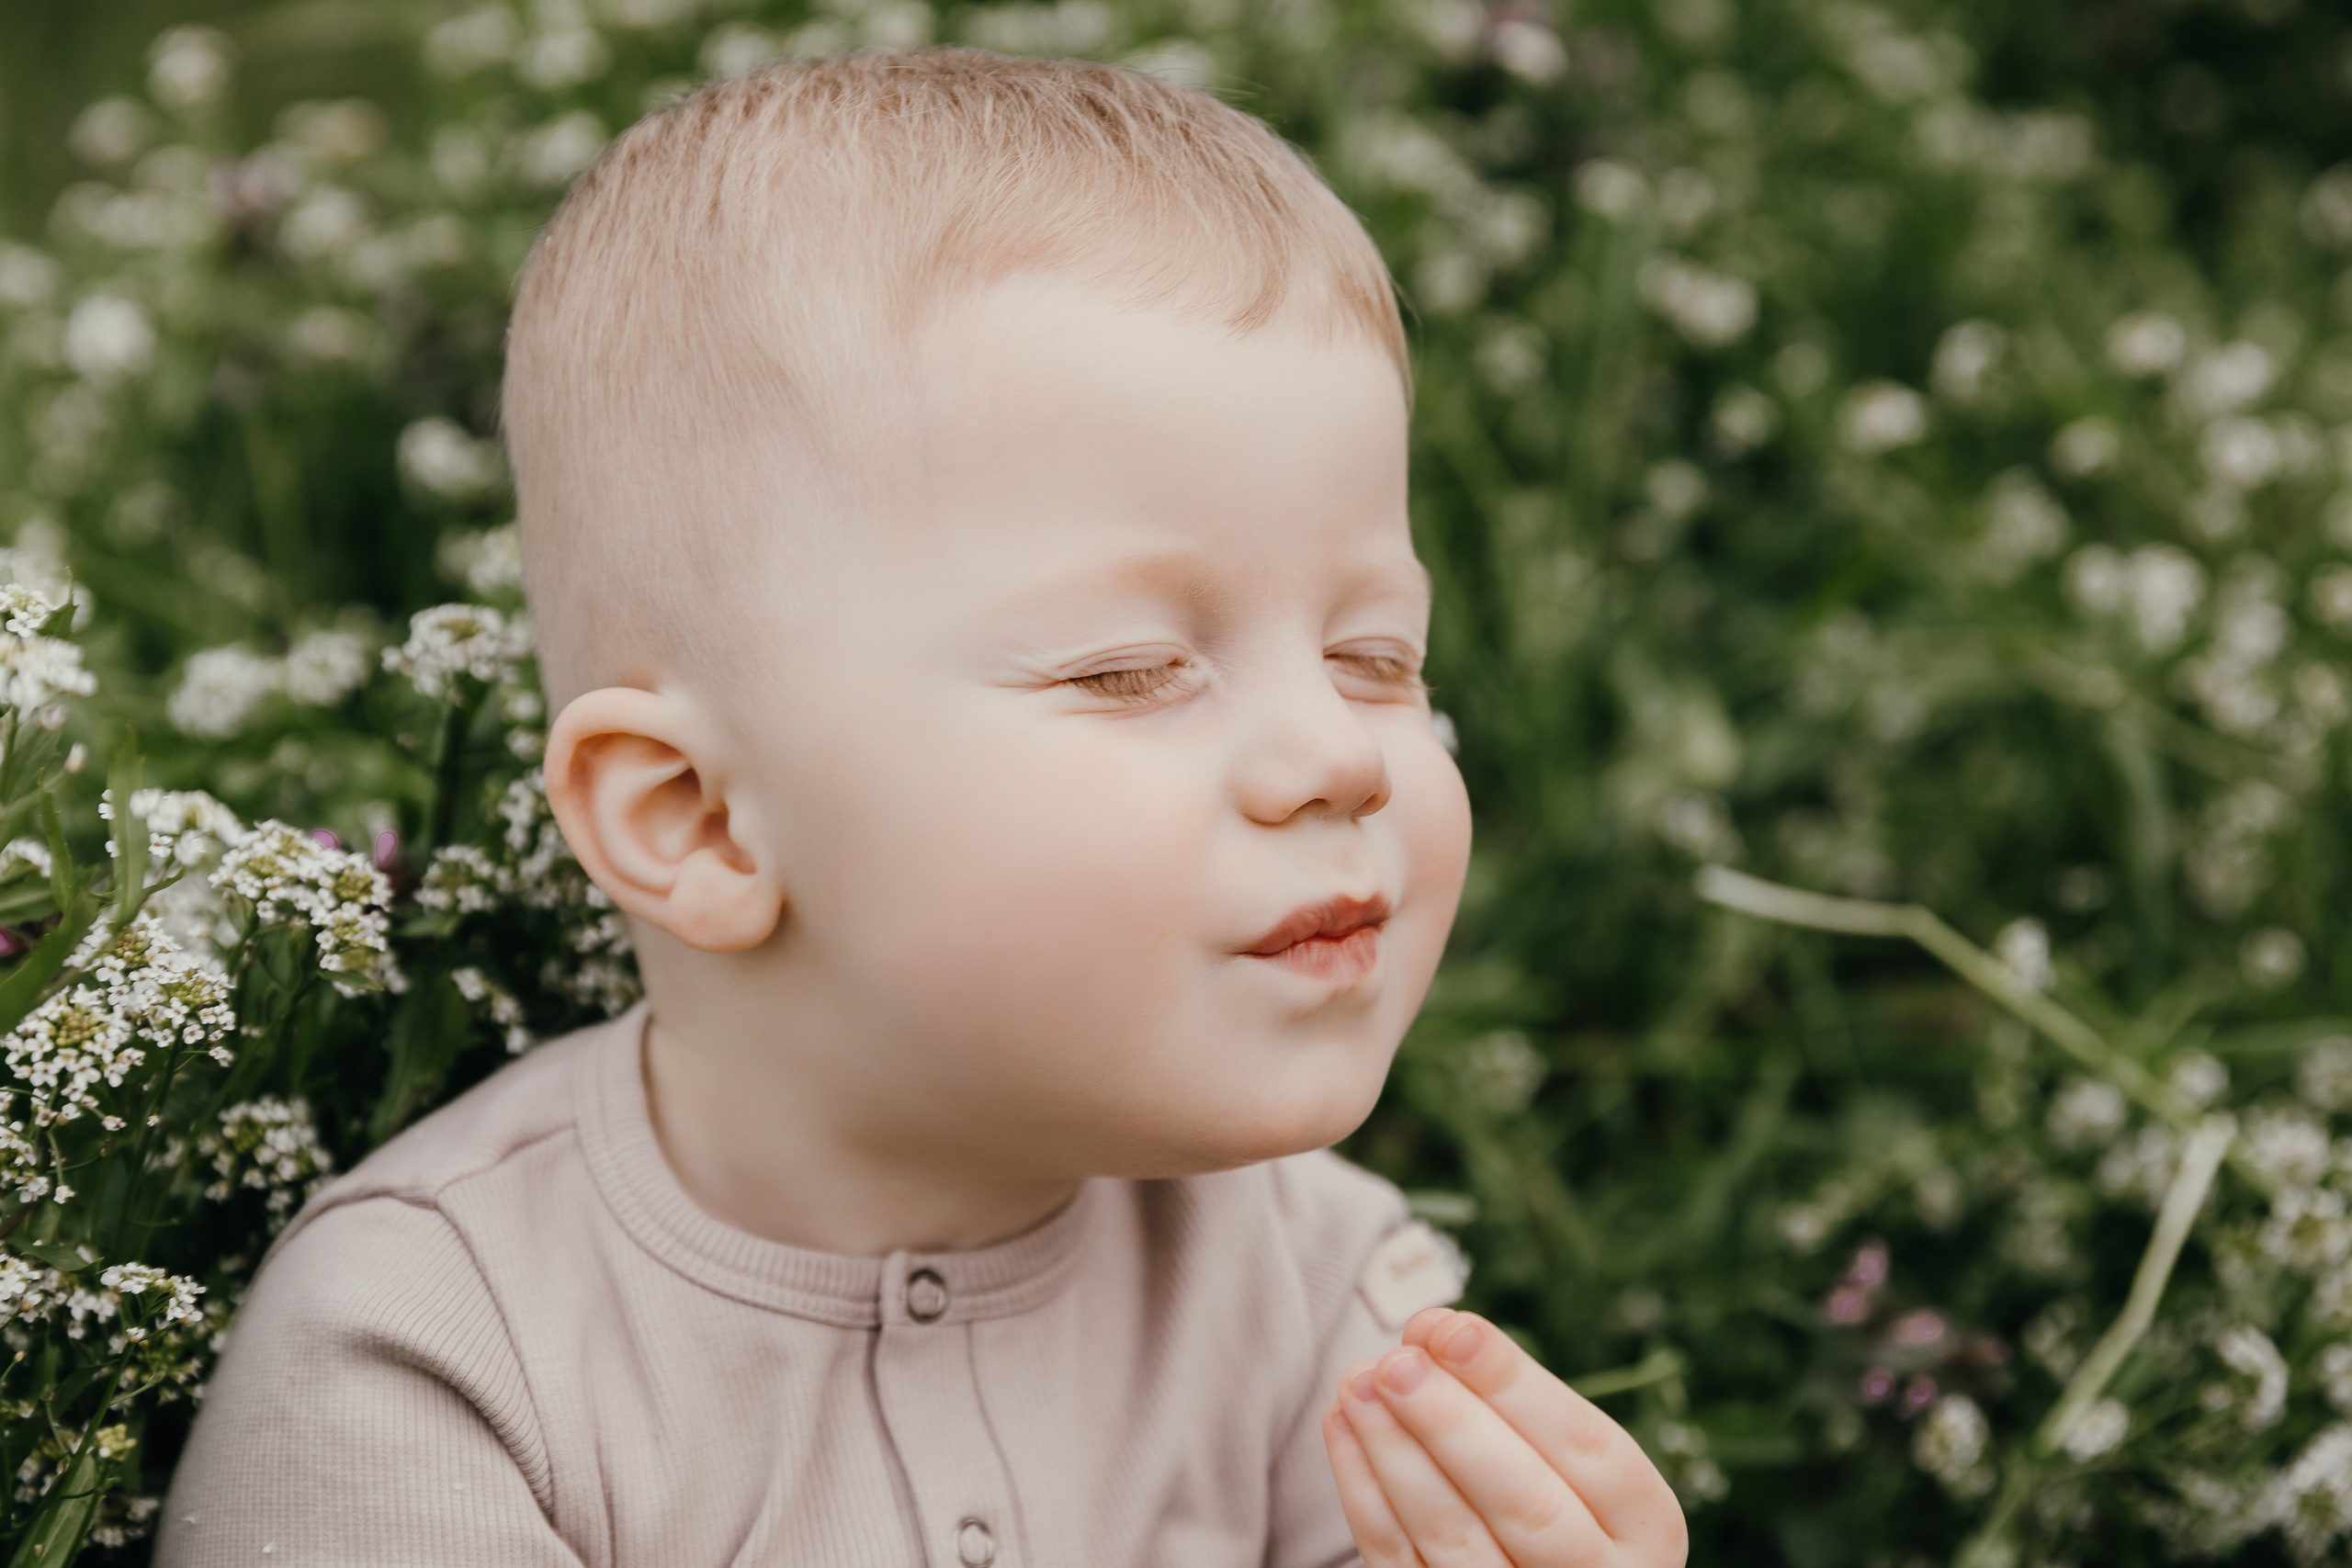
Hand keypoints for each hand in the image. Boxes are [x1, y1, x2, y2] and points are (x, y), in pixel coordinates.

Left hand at [1321, 1308, 1687, 1567]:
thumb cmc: (1550, 1495)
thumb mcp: (1568, 1461)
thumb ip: (1516, 1406)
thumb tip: (1433, 1332)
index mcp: (1645, 1527)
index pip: (1591, 1450)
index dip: (1517, 1386)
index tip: (1453, 1328)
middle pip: (1526, 1505)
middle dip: (1452, 1425)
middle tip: (1397, 1363)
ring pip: (1454, 1539)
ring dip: (1395, 1454)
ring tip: (1357, 1383)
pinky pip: (1400, 1563)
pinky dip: (1365, 1494)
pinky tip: (1343, 1427)